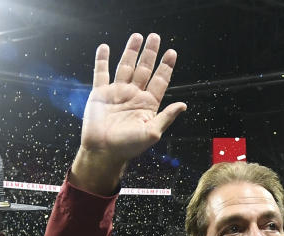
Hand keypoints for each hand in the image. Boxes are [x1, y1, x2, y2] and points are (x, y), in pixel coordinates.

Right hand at [70, 33, 186, 193]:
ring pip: (125, 66)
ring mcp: (117, 93)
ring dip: (131, 51)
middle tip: (155, 37)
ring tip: (137, 36)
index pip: (159, 80)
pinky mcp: (100, 94)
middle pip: (144, 69)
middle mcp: (133, 96)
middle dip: (150, 53)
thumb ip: (166, 118)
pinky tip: (105, 48)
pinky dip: (102, 60)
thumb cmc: (128, 147)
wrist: (103, 152)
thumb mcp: (152, 133)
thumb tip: (183, 105)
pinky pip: (101, 73)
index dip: (166, 66)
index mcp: (147, 104)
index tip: (171, 52)